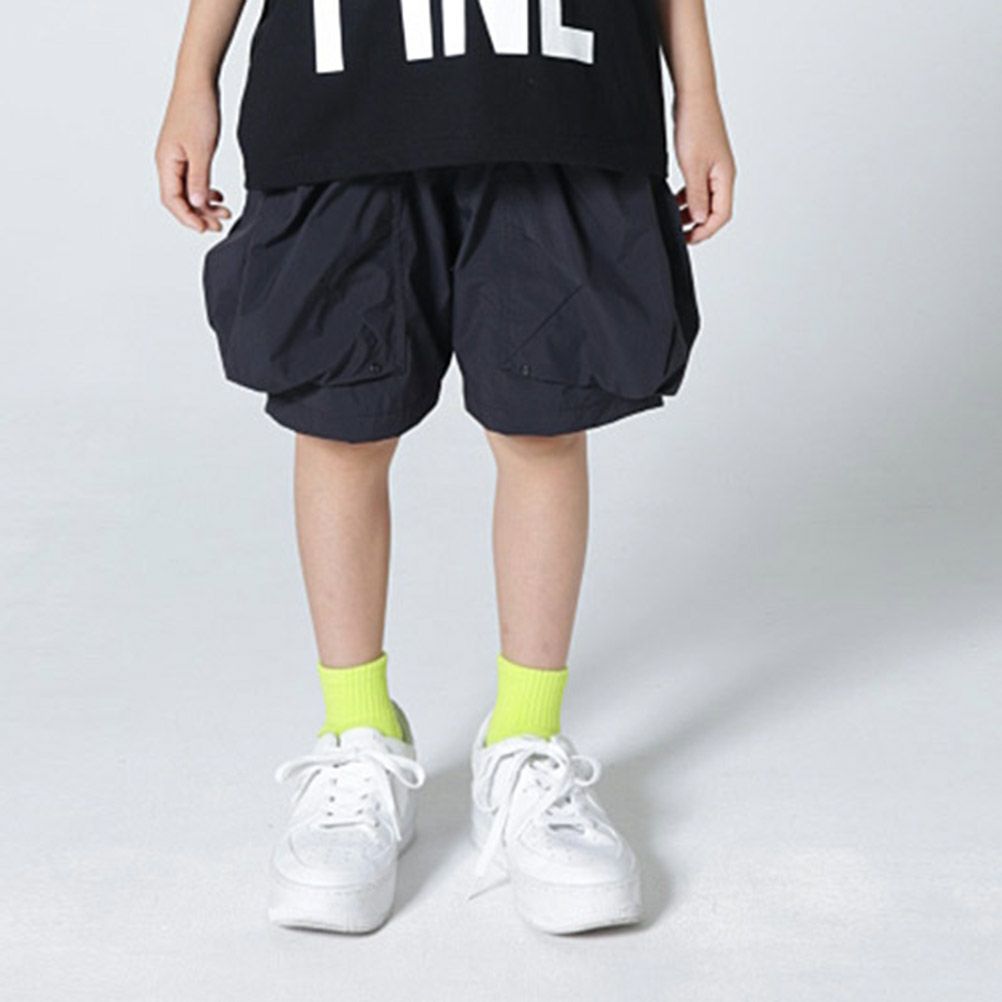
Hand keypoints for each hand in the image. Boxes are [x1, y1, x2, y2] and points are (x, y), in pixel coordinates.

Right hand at [155, 84, 231, 232]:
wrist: (198, 83)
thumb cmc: (196, 110)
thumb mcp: (201, 150)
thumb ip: (199, 180)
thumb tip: (197, 204)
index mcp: (166, 162)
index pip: (172, 201)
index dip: (188, 218)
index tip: (205, 228)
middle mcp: (167, 163)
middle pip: (179, 200)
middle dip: (199, 215)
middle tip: (220, 224)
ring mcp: (176, 158)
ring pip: (188, 192)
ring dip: (205, 205)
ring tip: (224, 212)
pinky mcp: (186, 153)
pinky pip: (193, 180)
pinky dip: (206, 191)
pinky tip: (218, 195)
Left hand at [673, 91, 735, 244]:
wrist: (694, 96)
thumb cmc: (696, 124)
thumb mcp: (692, 167)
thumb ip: (696, 196)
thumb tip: (700, 220)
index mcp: (725, 177)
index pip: (721, 216)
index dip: (705, 231)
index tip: (688, 239)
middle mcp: (724, 174)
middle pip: (715, 210)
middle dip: (699, 225)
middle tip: (680, 234)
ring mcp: (715, 168)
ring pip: (706, 199)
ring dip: (692, 212)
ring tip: (675, 218)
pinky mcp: (705, 160)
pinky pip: (699, 187)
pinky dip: (689, 197)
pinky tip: (675, 200)